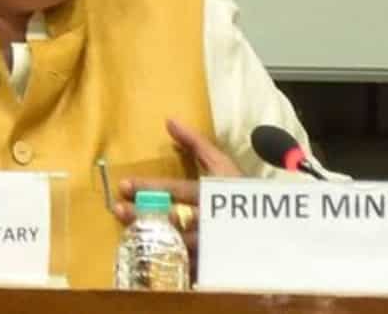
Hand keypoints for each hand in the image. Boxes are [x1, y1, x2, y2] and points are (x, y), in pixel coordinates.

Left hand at [112, 118, 241, 254]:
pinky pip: (185, 265)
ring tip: (128, 233)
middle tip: (118, 209)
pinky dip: (166, 260)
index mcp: (211, 193)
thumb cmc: (241, 190)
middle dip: (142, 214)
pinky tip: (148, 258)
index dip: (149, 187)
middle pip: (170, 217)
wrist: (269, 225)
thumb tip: (170, 122)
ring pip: (174, 243)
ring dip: (149, 237)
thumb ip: (196, 143)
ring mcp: (209, 244)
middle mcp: (208, 219)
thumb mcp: (222, 164)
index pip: (176, 189)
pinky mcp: (209, 263)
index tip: (124, 185)